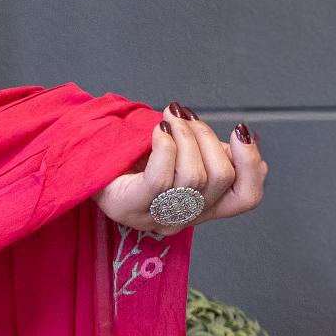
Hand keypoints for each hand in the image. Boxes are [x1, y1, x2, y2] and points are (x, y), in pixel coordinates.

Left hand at [96, 108, 266, 231]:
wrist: (84, 159)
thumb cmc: (133, 155)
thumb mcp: (182, 151)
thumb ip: (211, 150)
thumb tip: (245, 140)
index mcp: (201, 206)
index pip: (246, 199)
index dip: (251, 164)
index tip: (238, 131)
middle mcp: (182, 217)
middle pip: (221, 178)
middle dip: (207, 137)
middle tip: (183, 117)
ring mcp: (155, 216)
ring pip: (194, 177)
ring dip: (185, 136)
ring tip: (168, 119)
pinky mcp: (129, 208)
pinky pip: (160, 180)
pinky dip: (164, 147)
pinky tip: (156, 131)